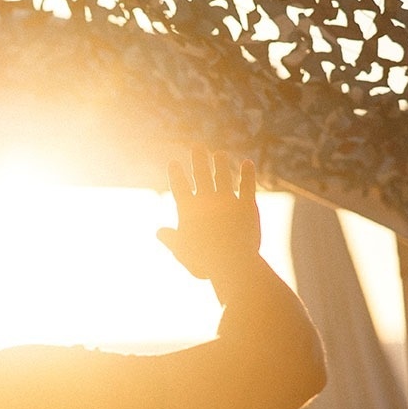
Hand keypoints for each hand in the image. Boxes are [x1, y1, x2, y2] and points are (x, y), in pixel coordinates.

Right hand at [157, 147, 260, 280]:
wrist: (232, 262)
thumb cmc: (203, 261)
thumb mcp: (181, 252)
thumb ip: (170, 239)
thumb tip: (159, 231)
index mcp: (188, 210)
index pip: (180, 187)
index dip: (176, 174)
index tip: (174, 162)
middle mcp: (207, 200)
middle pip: (201, 175)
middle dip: (198, 159)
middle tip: (197, 146)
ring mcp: (227, 201)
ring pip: (223, 176)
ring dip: (221, 163)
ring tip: (219, 153)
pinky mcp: (246, 206)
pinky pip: (247, 185)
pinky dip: (247, 174)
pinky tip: (248, 163)